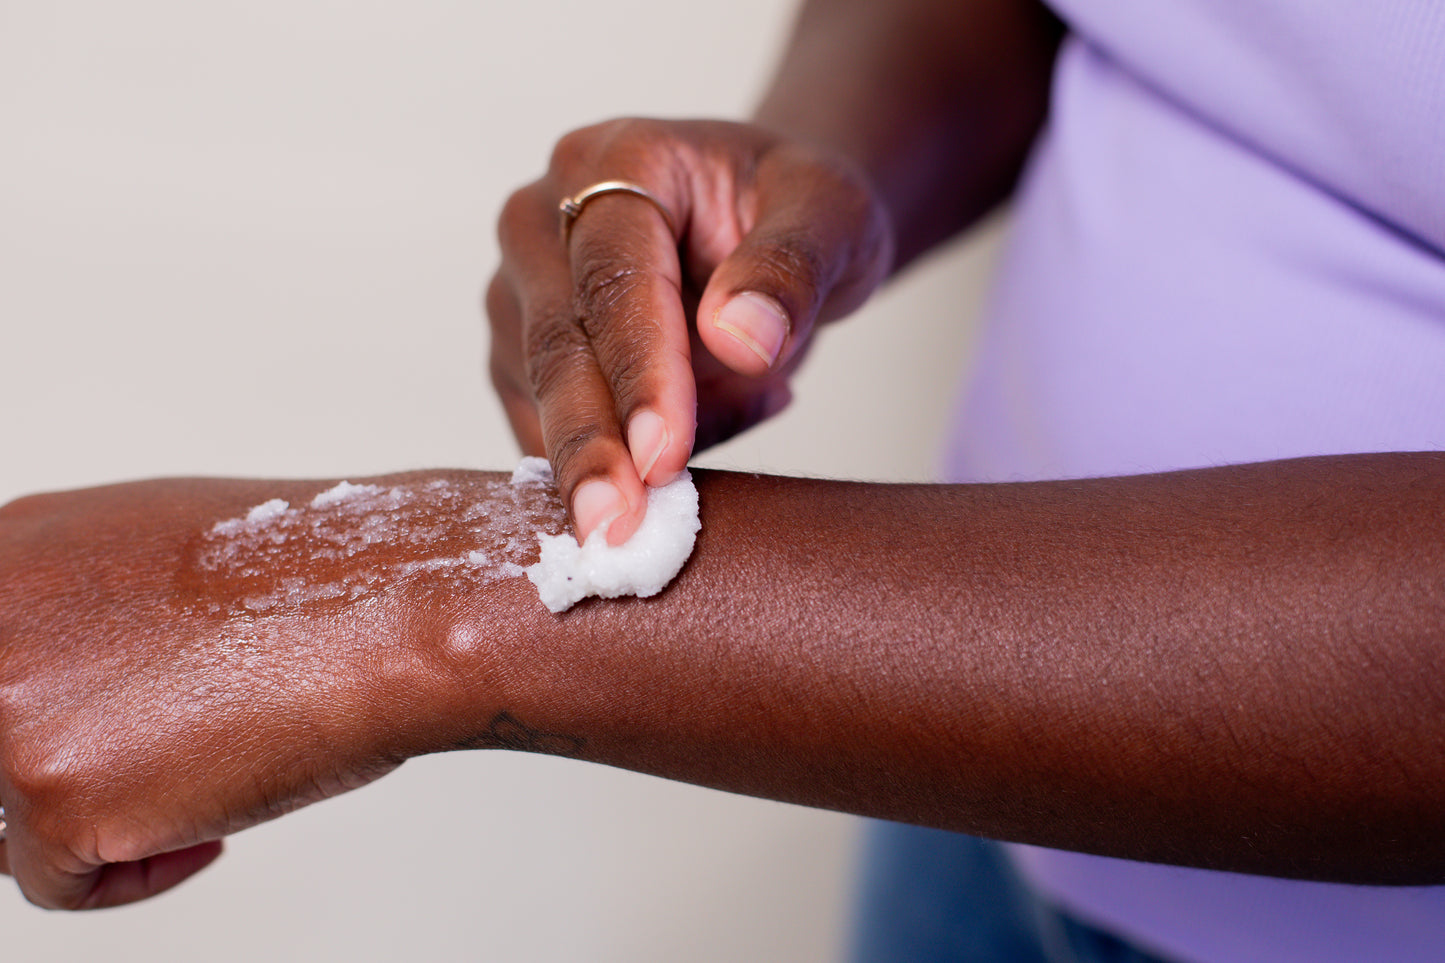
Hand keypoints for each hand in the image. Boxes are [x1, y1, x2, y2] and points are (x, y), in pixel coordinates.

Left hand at [0, 476, 511, 908]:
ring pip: (6, 819)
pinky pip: (62, 883)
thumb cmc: (314, 577)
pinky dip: (142, 873)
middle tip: (146, 764)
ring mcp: (7, 708)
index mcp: (7, 551)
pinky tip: (212, 824)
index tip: (97, 731)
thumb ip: (82, 601)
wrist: (386, 607)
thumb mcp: (161, 548)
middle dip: (67, 767)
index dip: (48, 711)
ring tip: (191, 785)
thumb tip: (78, 663)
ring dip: (96, 822)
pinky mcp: (51, 794)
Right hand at [487, 118, 892, 543]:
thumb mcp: (834, 216)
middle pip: (554, 344)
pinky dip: (620, 459)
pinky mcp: (516, 353)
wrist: (767, 222)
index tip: (665, 454)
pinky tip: (715, 419)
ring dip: (623, 454)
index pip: (613, 277)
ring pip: (540, 396)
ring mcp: (520, 288)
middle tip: (620, 531)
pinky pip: (544, 428)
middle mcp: (544, 216)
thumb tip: (741, 340)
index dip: (640, 371)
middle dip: (592, 446)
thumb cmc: (796, 209)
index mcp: (618, 159)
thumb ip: (793, 267)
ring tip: (749, 411)